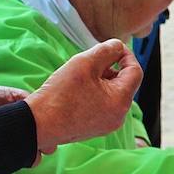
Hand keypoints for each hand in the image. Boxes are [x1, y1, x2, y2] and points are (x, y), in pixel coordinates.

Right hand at [24, 39, 143, 154]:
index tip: (112, 47)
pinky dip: (95, 93)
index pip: (135, 71)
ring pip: (113, 94)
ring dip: (101, 80)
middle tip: (90, 62)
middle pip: (124, 83)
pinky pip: (103, 105)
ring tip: (80, 77)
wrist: (37, 124)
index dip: (126, 55)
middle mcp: (119, 116)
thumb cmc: (59, 95)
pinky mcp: (96, 128)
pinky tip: (77, 91)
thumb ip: (106, 51)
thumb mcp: (84, 63)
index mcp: (121, 101)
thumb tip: (118, 46)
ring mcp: (108, 124)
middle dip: (110, 68)